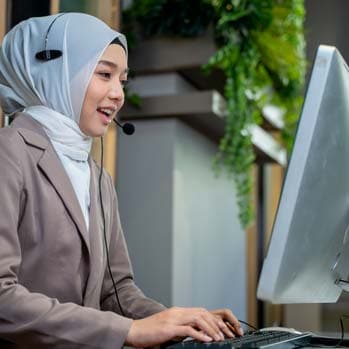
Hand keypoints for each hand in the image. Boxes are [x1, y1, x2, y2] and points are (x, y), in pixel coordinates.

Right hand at [125, 306, 239, 347]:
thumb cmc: (149, 331)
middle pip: (202, 313)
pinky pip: (188, 330)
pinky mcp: (169, 328)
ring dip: (211, 329)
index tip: (222, 329)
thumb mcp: (168, 328)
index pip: (200, 311)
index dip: (213, 320)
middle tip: (226, 334)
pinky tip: (207, 340)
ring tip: (220, 338)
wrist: (134, 331)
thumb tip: (194, 334)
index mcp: (178, 312)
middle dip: (216, 323)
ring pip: (198, 319)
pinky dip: (200, 334)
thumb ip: (180, 328)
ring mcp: (173, 319)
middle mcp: (177, 312)